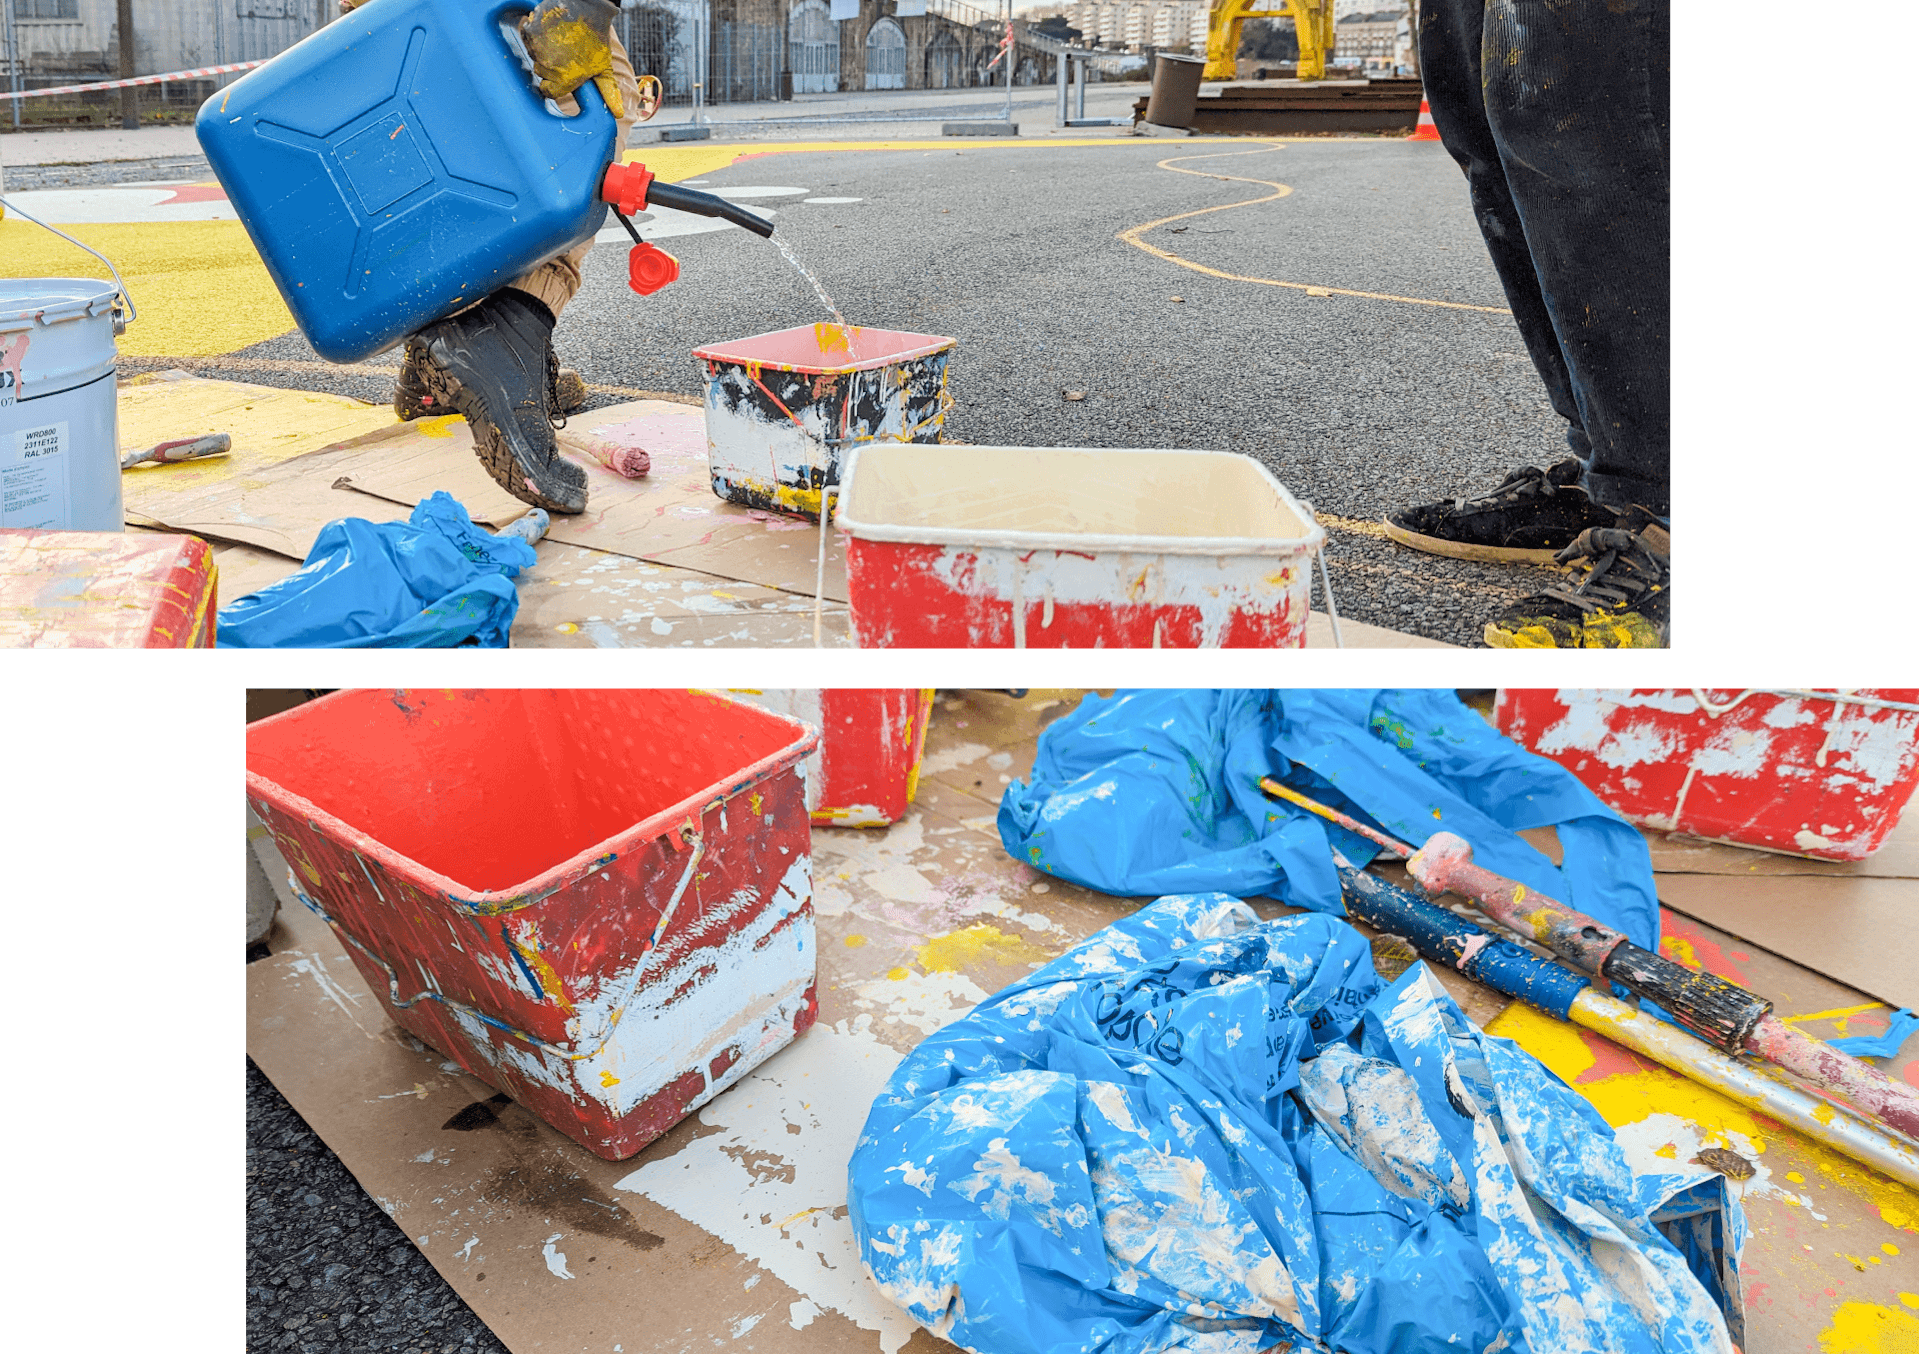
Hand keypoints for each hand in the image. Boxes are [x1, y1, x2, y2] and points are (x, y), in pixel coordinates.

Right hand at [519, 0, 625, 119]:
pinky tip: (550, 30)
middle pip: (540, 73)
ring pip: (534, 56)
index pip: (548, 92)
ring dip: (543, 50)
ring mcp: (538, 49)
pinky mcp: (530, 32)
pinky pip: (527, 39)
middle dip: (550, 66)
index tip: (559, 75)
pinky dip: (536, 34)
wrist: (586, 8)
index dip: (553, 85)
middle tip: (564, 53)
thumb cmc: (597, 39)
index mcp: (566, 79)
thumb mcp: (603, 67)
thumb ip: (608, 92)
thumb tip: (617, 115)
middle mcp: (549, 67)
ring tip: (560, 40)